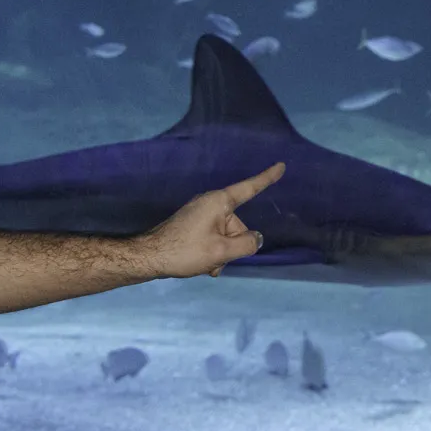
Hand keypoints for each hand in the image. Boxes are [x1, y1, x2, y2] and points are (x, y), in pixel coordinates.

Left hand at [140, 163, 284, 278]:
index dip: (267, 178)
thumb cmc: (186, 250)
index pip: (249, 188)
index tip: (281, 166)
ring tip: (207, 264)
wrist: (149, 256)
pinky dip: (212, 252)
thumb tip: (256, 238)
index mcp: (219, 202)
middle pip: (237, 225)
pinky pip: (212, 238)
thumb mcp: (222, 251)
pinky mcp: (192, 224)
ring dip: (222, 253)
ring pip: (225, 235)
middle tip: (217, 259)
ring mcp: (199, 214)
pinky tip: (203, 265)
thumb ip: (246, 244)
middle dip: (234, 245)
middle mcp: (210, 203)